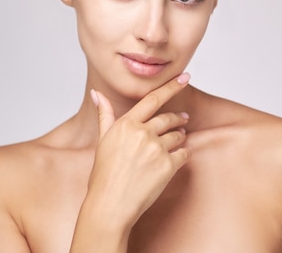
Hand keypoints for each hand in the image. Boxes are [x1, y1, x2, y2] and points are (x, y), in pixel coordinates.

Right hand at [84, 73, 191, 230]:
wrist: (110, 206)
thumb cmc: (104, 175)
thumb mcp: (103, 141)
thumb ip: (105, 115)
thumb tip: (97, 93)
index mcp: (126, 124)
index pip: (153, 99)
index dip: (171, 86)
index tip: (184, 77)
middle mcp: (142, 133)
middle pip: (168, 118)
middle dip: (178, 117)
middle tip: (183, 118)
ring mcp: (156, 149)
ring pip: (177, 136)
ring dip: (180, 136)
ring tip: (179, 138)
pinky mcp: (168, 165)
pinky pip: (184, 154)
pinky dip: (184, 154)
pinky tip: (179, 157)